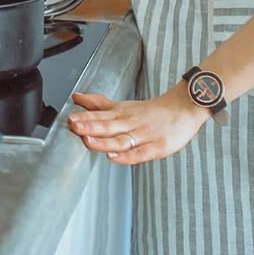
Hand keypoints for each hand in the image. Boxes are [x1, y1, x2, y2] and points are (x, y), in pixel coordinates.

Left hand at [66, 84, 208, 164]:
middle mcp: (131, 123)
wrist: (184, 108)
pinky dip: (126, 156)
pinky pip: (139, 153)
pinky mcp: (157, 147)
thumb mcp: (123, 105)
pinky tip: (114, 157)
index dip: (85, 118)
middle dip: (90, 126)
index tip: (69, 118)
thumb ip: (99, 104)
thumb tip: (77, 97)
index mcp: (122, 113)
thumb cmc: (152, 111)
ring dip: (104, 141)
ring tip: (88, 141)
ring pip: (121, 139)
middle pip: (108, 125)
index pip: (101, 115)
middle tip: (74, 125)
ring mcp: (144, 135)